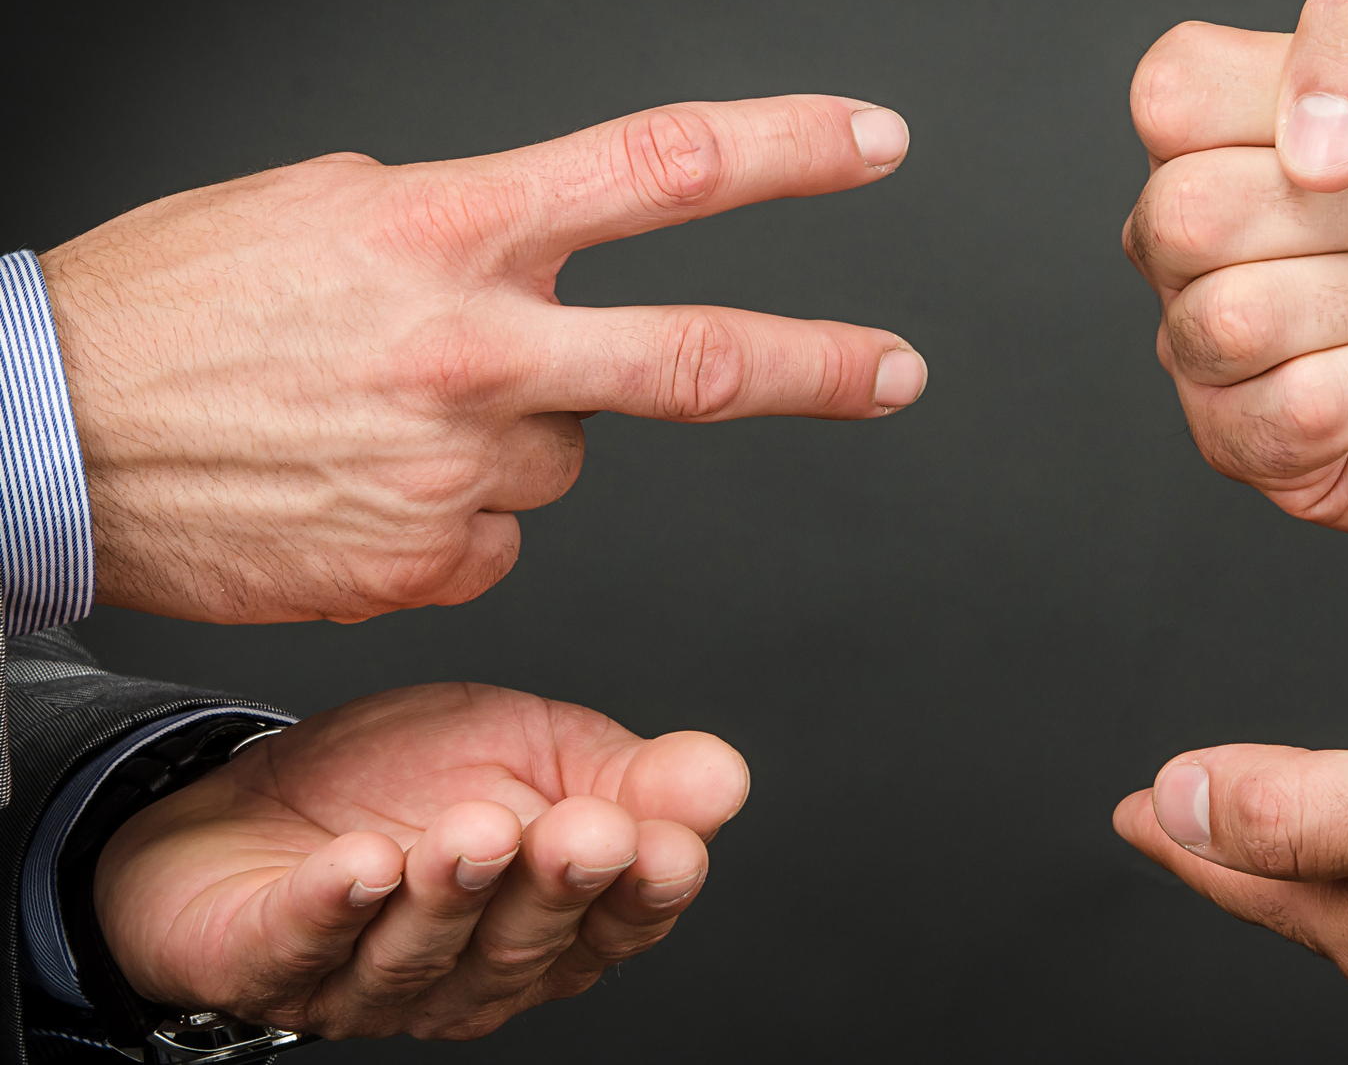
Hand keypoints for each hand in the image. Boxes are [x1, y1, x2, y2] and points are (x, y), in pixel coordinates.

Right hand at [41, 95, 924, 622]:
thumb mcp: (330, 204)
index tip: (873, 145)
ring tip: (384, 415)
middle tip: (900, 371)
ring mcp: (460, 466)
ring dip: (512, 431)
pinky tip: (363, 485)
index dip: (788, 151)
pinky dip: (454, 508)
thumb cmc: (179, 305)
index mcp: (453, 227)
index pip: (663, 167)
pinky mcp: (431, 561)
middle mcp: (476, 349)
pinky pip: (497, 530)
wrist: (52, 430)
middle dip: (820, 366)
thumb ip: (464, 231)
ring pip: (563, 452)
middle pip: (695, 358)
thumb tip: (540, 269)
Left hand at [96, 683, 748, 1039]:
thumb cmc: (399, 781)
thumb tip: (724, 777)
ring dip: (451, 895)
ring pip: (423, 953)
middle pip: (527, 946)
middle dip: (557, 889)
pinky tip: (360, 864)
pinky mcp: (268, 965)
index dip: (645, 892)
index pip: (616, 923)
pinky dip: (332, 907)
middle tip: (583, 834)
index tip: (668, 847)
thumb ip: (627, 773)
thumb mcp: (534, 750)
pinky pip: (304, 945)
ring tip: (473, 832)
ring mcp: (368, 980)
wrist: (242, 795)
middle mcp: (468, 970)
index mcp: (549, 922)